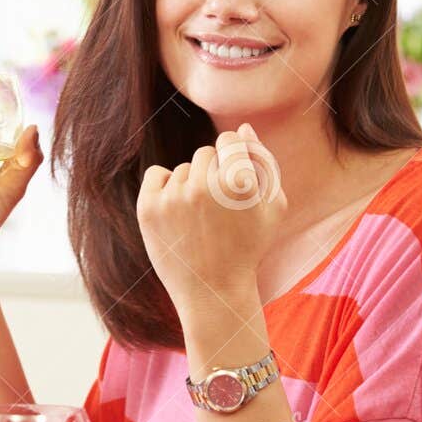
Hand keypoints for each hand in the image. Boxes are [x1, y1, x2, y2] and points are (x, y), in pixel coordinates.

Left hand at [136, 124, 286, 314]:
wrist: (213, 293)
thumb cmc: (248, 249)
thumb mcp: (272, 207)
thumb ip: (264, 162)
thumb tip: (242, 128)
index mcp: (240, 182)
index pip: (230, 140)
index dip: (233, 163)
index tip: (232, 188)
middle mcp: (205, 186)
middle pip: (205, 154)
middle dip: (212, 175)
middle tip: (217, 212)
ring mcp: (174, 197)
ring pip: (182, 169)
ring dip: (190, 187)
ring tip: (199, 222)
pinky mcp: (149, 208)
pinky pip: (156, 175)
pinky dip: (164, 188)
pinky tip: (176, 212)